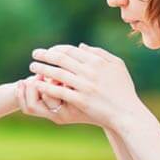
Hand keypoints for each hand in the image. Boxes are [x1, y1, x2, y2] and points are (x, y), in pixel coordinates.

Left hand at [27, 43, 146, 128]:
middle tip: (35, 54)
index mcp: (97, 61)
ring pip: (58, 74)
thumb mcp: (117, 65)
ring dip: (42, 69)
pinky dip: (47, 87)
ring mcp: (85, 86)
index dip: (56, 49)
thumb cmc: (123, 89)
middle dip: (45, 55)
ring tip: (32, 67)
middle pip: (61, 59)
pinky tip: (38, 84)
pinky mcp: (81, 100)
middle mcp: (90, 71)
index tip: (48, 51)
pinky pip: (59, 92)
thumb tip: (80, 46)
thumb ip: (99, 53)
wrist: (127, 113)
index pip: (70, 51)